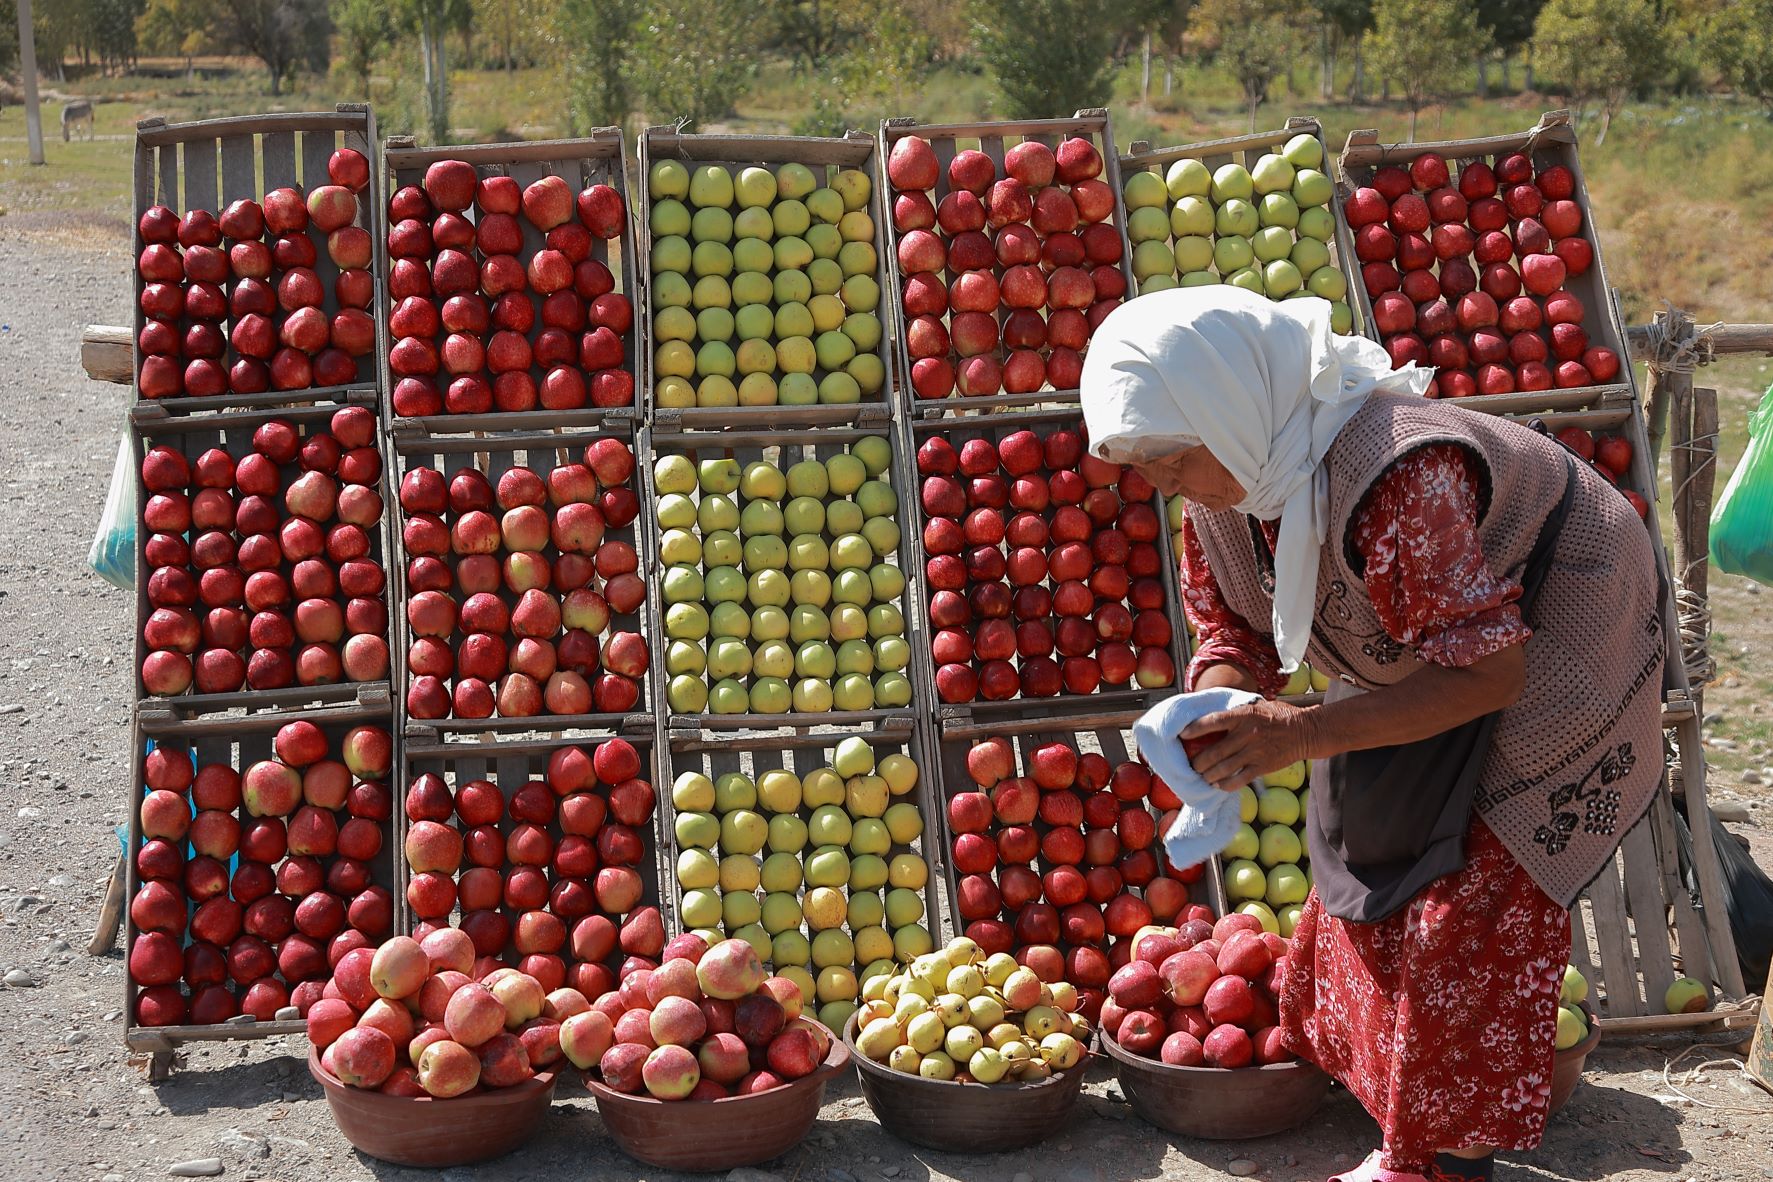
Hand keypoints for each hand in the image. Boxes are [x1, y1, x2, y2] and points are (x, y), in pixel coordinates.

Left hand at [1180, 700, 1316, 791]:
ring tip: (1202, 776)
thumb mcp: (1257, 706)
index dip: (1195, 728)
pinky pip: (1239, 780)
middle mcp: (1248, 734)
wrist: (1305, 731)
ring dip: (1208, 775)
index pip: (1213, 721)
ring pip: (1224, 769)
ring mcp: (1255, 752)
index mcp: (1244, 715)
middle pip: (1214, 752)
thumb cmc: (1278, 716)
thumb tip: (1211, 715)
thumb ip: (1236, 712)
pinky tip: (1218, 785)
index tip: (1183, 734)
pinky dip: (1225, 785)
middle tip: (1191, 765)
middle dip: (1198, 762)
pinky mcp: (1263, 767)